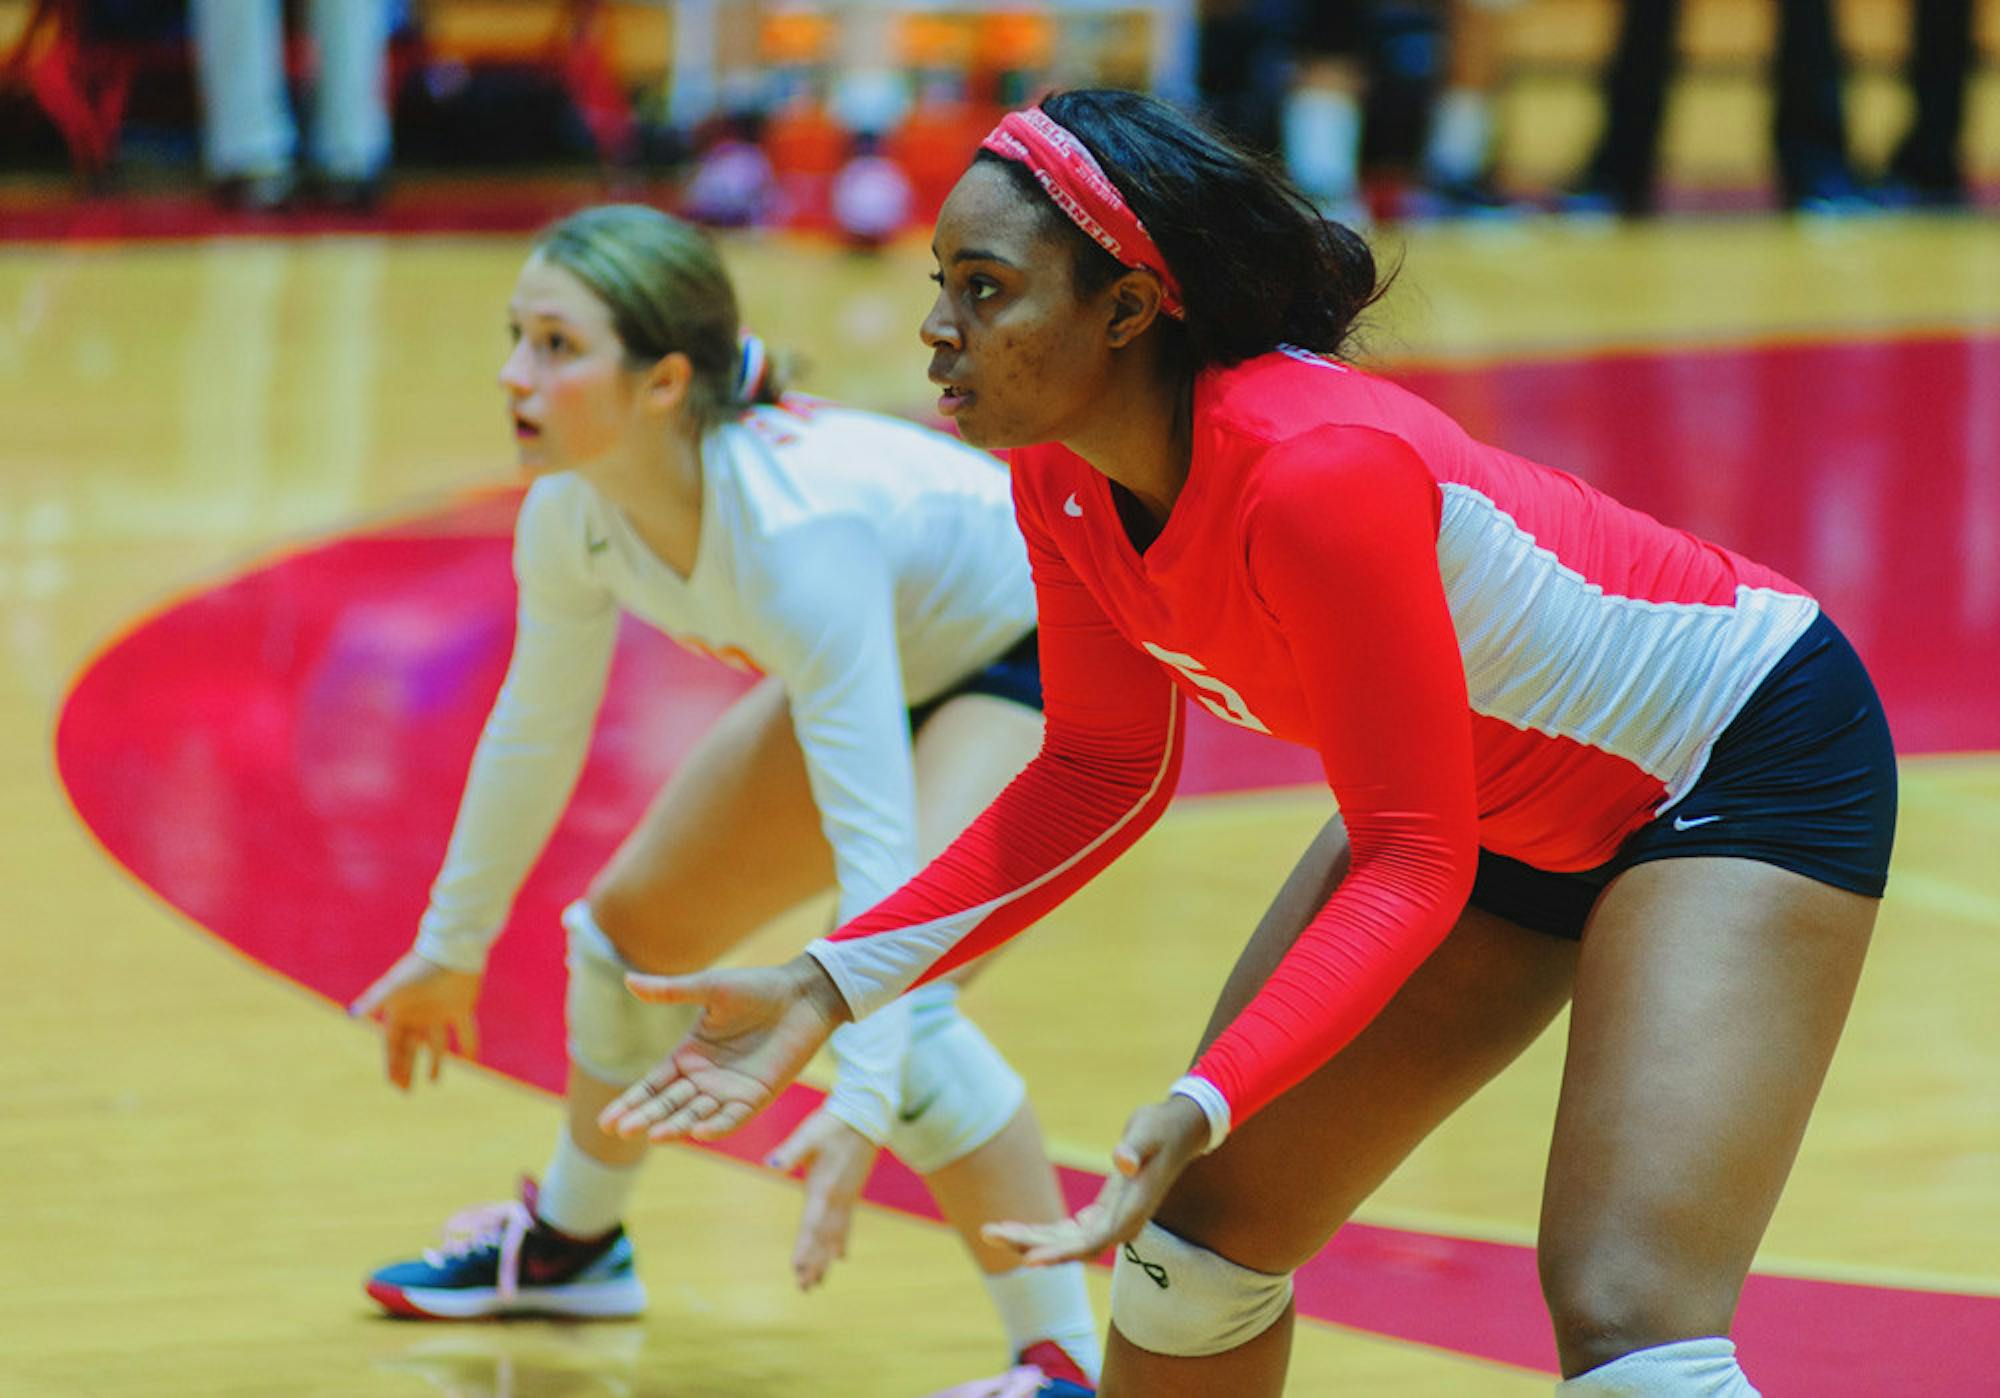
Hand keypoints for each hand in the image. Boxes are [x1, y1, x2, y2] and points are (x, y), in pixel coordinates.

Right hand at [348, 951, 481, 1090]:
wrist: (452, 948)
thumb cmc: (421, 967)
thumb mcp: (395, 985)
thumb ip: (374, 1000)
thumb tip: (351, 1014)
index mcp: (400, 1010)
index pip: (392, 1044)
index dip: (392, 1064)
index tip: (394, 1084)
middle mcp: (419, 1013)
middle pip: (410, 1047)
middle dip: (407, 1068)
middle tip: (406, 1091)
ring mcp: (440, 1011)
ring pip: (436, 1043)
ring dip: (434, 1061)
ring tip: (433, 1082)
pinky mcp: (461, 1007)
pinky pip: (466, 1032)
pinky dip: (469, 1046)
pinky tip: (472, 1061)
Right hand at [598, 954, 849, 1142]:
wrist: (802, 994)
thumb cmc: (757, 988)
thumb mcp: (709, 987)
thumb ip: (670, 991)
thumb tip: (628, 980)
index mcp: (689, 1055)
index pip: (653, 1085)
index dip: (631, 1102)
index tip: (607, 1121)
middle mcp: (705, 1078)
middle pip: (668, 1104)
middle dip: (646, 1117)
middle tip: (623, 1129)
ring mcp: (729, 1090)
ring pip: (695, 1115)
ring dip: (675, 1125)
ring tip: (652, 1133)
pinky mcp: (756, 1097)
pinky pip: (732, 1117)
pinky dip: (716, 1125)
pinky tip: (698, 1131)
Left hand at [765, 1108, 879, 1289]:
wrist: (866, 1112)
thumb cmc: (834, 1121)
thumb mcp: (810, 1133)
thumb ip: (791, 1151)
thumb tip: (773, 1163)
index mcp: (825, 1186)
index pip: (812, 1223)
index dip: (805, 1247)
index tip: (797, 1270)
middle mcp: (838, 1197)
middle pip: (824, 1237)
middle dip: (814, 1262)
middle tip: (805, 1288)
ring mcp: (847, 1196)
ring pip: (836, 1235)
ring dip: (826, 1258)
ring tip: (818, 1282)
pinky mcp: (851, 1192)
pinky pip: (846, 1224)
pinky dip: (842, 1241)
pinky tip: (841, 1256)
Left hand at [981, 1095, 1208, 1265]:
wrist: (1180, 1131)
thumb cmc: (1162, 1128)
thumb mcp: (1149, 1131)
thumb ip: (1136, 1148)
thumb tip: (1124, 1162)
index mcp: (1131, 1214)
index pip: (1091, 1244)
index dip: (1059, 1253)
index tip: (1029, 1259)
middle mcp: (1122, 1226)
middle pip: (1070, 1248)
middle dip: (1030, 1244)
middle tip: (990, 1231)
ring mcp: (1113, 1222)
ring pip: (1066, 1243)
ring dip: (1031, 1239)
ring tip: (993, 1230)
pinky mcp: (1106, 1214)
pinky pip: (1070, 1232)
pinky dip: (1045, 1232)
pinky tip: (1020, 1229)